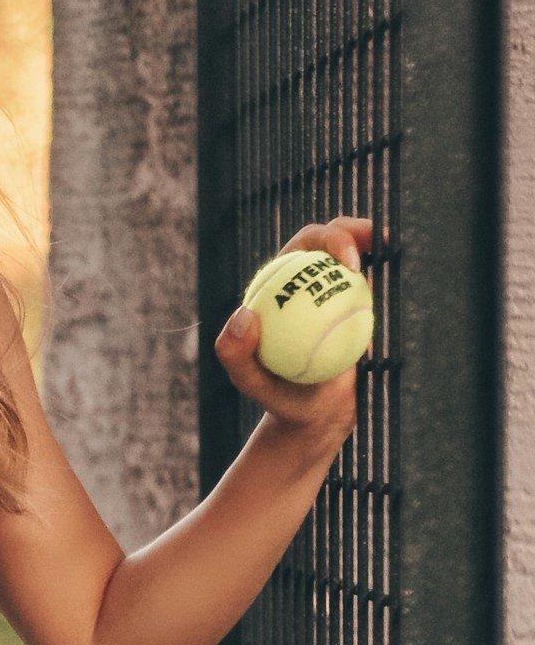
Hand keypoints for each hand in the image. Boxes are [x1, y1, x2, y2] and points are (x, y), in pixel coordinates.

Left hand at [214, 213, 373, 448]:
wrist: (318, 414)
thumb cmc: (281, 397)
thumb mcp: (251, 383)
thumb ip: (235, 355)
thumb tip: (244, 315)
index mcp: (283, 282)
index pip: (304, 245)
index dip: (327, 239)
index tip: (348, 262)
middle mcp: (312, 279)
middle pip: (336, 240)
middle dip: (355, 230)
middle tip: (373, 250)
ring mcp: (340, 291)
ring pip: (364, 258)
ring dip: (380, 247)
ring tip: (394, 253)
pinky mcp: (364, 307)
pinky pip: (381, 290)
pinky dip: (394, 281)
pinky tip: (409, 281)